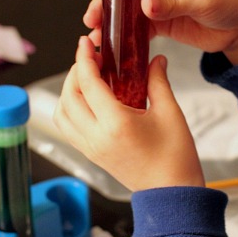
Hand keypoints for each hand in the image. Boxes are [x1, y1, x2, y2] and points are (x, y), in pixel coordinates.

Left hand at [54, 36, 204, 191]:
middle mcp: (97, 136)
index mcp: (115, 124)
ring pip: (62, 113)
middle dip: (75, 72)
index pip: (88, 83)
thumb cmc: (175, 157)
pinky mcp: (91, 155)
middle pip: (68, 96)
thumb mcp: (170, 113)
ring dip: (68, 91)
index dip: (84, 59)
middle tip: (91, 58)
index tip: (85, 43)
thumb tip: (155, 59)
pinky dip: (69, 110)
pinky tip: (86, 101)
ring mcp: (90, 148)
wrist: (171, 193)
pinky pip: (68, 128)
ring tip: (86, 79)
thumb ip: (158, 81)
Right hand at [83, 0, 237, 64]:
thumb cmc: (231, 2)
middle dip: (105, 4)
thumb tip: (144, 4)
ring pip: (128, 11)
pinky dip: (126, 39)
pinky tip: (114, 48)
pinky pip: (139, 30)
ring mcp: (160, 4)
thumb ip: (173, 2)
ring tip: (98, 38)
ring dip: (112, 23)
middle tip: (92, 19)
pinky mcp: (163, 24)